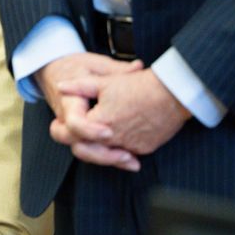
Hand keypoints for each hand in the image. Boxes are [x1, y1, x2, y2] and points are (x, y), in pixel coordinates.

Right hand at [35, 54, 143, 169]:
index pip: (74, 121)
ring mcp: (71, 128)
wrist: (52, 70)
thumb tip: (138, 67)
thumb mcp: (94, 63)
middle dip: (99, 153)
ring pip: (82, 151)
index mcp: (70, 100)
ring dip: (105, 159)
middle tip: (124, 154)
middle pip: (75, 144)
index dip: (90, 130)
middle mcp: (67, 118)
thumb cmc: (73, 67)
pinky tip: (127, 158)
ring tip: (130, 160)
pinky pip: (89, 149)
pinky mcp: (78, 133)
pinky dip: (106, 156)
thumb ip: (116, 69)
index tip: (109, 133)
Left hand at [57, 68, 191, 169]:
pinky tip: (123, 132)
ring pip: (109, 153)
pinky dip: (122, 145)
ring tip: (103, 132)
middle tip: (83, 133)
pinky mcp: (145, 148)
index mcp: (100, 122)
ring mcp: (132, 146)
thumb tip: (61, 87)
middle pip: (90, 149)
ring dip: (104, 146)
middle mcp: (114, 139)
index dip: (71, 127)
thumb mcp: (105, 81)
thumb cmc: (139, 85)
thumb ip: (79, 87)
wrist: (173, 92)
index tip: (72, 122)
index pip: (76, 134)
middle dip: (85, 141)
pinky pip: (128, 151)